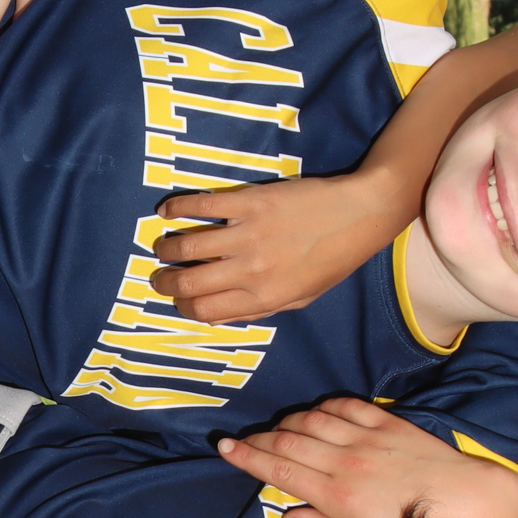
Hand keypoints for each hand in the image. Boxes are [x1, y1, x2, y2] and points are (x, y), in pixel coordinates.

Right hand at [150, 170, 415, 323]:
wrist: (360, 214)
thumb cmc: (333, 259)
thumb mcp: (301, 298)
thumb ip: (261, 309)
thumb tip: (222, 314)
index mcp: (265, 298)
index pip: (205, 311)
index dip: (183, 307)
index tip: (178, 298)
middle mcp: (252, 270)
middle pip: (188, 283)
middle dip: (164, 282)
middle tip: (158, 276)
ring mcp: (249, 234)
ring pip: (187, 246)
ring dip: (166, 247)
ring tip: (162, 246)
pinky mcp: (250, 202)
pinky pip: (202, 206)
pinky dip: (176, 209)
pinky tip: (167, 211)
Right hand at [215, 399, 517, 517]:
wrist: (466, 504)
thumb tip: (287, 517)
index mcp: (334, 494)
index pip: (278, 468)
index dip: (247, 457)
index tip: (225, 447)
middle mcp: (343, 461)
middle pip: (288, 440)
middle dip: (259, 438)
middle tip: (244, 440)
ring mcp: (365, 437)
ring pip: (311, 420)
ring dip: (288, 422)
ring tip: (278, 429)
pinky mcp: (387, 423)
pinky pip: (344, 406)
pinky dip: (324, 407)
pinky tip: (317, 413)